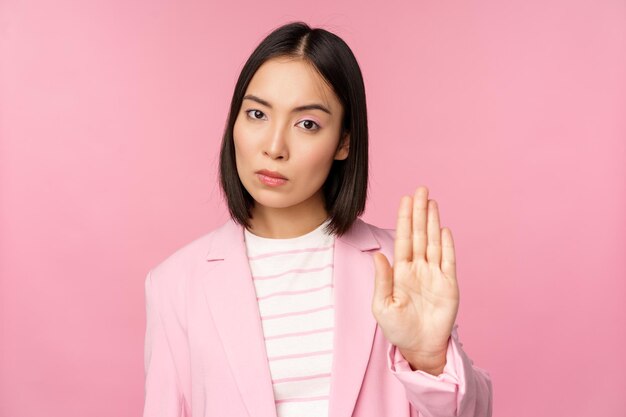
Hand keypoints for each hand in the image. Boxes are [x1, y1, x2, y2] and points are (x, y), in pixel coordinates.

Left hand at [371, 186, 459, 373]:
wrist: (419, 348)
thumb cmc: (398, 329)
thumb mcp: (382, 306)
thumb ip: (382, 280)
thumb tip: (379, 255)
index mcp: (401, 272)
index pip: (403, 239)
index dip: (404, 219)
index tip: (405, 199)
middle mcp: (418, 268)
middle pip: (420, 234)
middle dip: (419, 212)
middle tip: (420, 189)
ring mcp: (434, 275)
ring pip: (434, 242)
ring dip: (433, 222)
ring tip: (431, 202)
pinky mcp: (449, 285)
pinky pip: (448, 260)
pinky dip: (447, 245)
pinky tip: (444, 228)